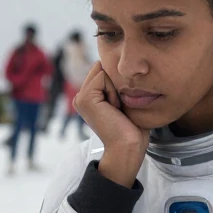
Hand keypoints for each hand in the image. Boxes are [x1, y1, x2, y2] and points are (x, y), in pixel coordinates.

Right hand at [73, 62, 149, 187]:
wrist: (128, 146)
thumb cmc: (132, 128)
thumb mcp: (123, 101)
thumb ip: (116, 84)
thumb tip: (112, 66)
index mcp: (88, 98)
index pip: (103, 70)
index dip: (118, 83)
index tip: (120, 107)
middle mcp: (80, 97)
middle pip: (102, 68)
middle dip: (116, 84)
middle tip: (118, 109)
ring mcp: (80, 98)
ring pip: (102, 71)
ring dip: (116, 89)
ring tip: (116, 109)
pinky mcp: (85, 98)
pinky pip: (103, 77)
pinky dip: (114, 91)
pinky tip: (113, 109)